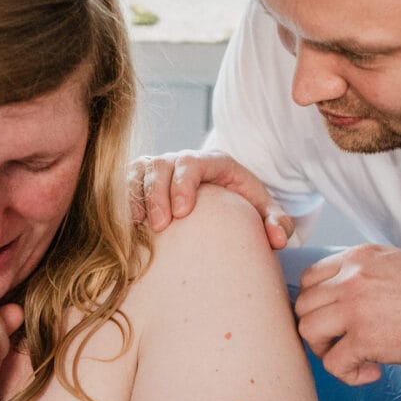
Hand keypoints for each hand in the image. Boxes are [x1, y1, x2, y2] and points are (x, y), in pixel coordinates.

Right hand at [128, 149, 294, 248]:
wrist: (220, 199)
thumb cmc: (241, 205)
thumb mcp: (263, 209)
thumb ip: (277, 221)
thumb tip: (279, 239)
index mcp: (212, 162)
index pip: (192, 163)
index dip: (183, 184)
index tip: (182, 213)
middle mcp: (180, 161)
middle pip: (160, 167)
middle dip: (157, 195)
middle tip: (160, 226)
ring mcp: (157, 169)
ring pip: (138, 173)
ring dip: (135, 198)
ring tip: (138, 226)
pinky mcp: (139, 181)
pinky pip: (122, 184)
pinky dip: (121, 201)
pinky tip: (125, 225)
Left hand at [295, 245, 400, 384]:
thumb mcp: (399, 265)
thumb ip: (367, 277)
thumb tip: (344, 303)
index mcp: (359, 257)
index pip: (310, 278)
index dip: (317, 305)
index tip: (336, 321)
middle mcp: (352, 277)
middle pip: (302, 306)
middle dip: (318, 330)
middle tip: (344, 343)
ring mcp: (356, 306)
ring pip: (308, 332)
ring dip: (326, 351)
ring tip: (356, 358)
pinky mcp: (366, 338)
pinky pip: (332, 363)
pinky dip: (347, 374)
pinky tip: (373, 371)